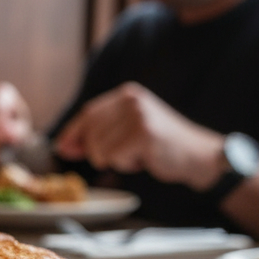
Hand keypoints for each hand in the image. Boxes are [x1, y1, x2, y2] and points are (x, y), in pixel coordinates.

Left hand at [54, 82, 223, 189]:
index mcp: (127, 95)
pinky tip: (144, 158)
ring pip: (99, 147)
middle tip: (123, 155)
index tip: (62, 149)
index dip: (73, 133)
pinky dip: (125, 164)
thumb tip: (62, 146)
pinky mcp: (143, 133)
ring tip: (137, 154)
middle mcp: (131, 99)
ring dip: (114, 160)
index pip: (88, 113)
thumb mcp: (127, 133)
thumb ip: (97, 135)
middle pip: (90, 132)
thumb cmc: (160, 146)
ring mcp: (138, 115)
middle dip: (97, 152)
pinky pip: (113, 157)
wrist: (196, 155)